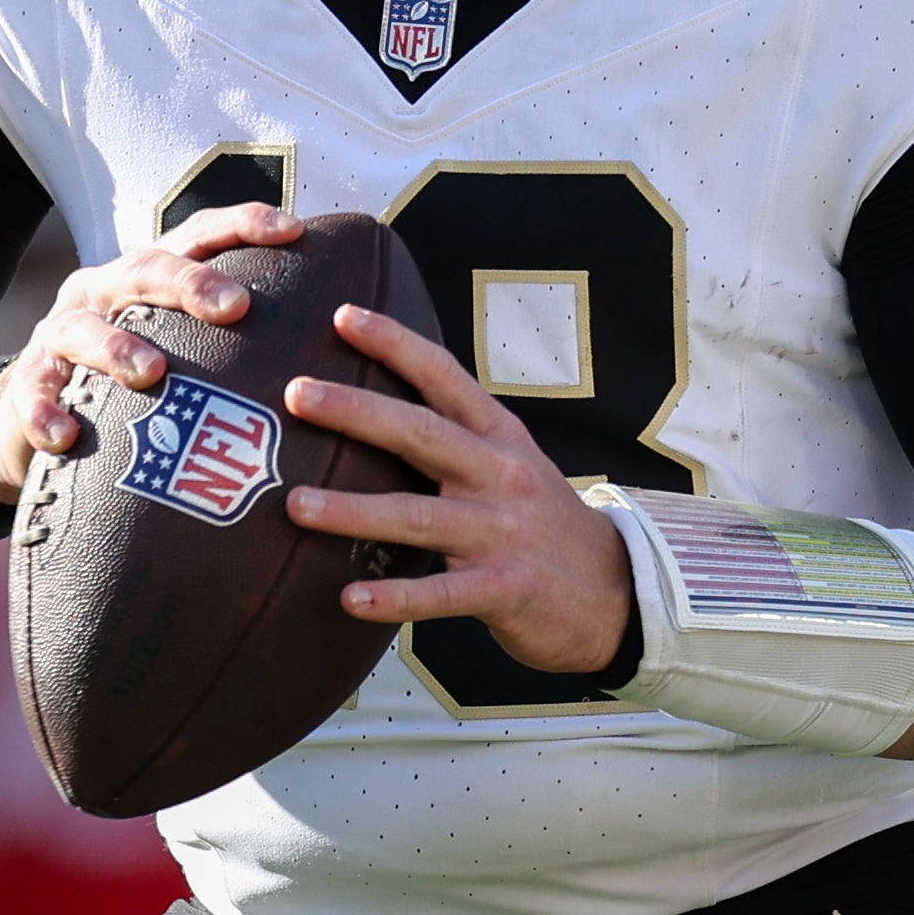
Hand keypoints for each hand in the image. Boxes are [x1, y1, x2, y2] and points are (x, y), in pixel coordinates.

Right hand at [0, 203, 302, 505]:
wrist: (38, 411)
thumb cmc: (135, 376)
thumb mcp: (181, 343)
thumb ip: (240, 338)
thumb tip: (341, 341)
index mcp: (147, 274)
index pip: (200, 235)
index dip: (244, 224)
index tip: (294, 230)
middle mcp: (103, 292)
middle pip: (144, 270)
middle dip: (189, 283)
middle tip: (235, 307)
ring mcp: (59, 336)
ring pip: (82, 329)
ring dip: (117, 349)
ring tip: (154, 373)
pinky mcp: (27, 386)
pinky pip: (33, 397)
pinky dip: (48, 412)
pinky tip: (68, 437)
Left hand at [279, 303, 634, 675]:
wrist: (618, 593)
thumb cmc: (543, 525)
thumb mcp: (514, 465)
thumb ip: (458, 439)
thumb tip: (375, 410)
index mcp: (500, 438)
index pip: (444, 378)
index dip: (395, 343)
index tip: (343, 316)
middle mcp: (501, 475)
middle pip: (422, 435)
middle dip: (358, 411)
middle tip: (298, 393)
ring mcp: (504, 532)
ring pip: (418, 516)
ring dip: (352, 511)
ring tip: (295, 506)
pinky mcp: (507, 589)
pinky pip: (441, 594)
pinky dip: (395, 598)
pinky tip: (350, 599)